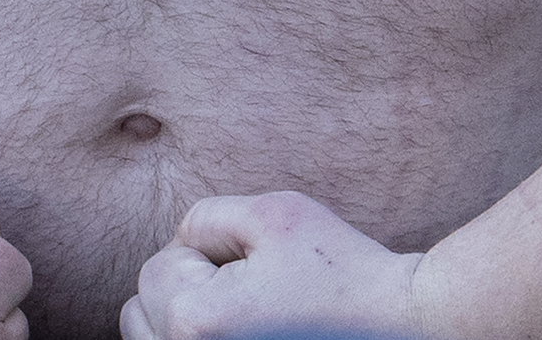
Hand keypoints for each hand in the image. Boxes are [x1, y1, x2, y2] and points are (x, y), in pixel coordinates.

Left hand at [119, 191, 428, 339]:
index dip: (208, 251)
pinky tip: (239, 331)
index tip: (260, 263)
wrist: (400, 329)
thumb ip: (206, 215)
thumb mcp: (275, 214)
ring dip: (182, 318)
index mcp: (195, 322)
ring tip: (244, 313)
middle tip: (249, 287)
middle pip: (142, 308)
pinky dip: (194, 338)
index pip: (157, 267)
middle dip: (185, 287)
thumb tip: (177, 240)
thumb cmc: (339, 270)